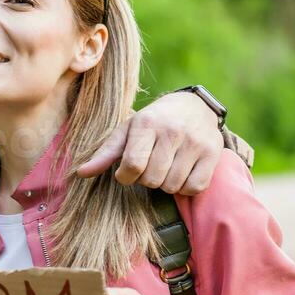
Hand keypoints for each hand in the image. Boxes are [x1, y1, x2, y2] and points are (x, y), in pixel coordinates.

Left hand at [75, 91, 222, 194]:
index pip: (133, 165)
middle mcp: (173, 132)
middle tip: (149, 167)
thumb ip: (105, 153)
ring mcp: (195, 142)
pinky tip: (180, 173)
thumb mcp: (126, 131)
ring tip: (165, 168)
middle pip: (152, 179)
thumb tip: (81, 173)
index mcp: (146, 124)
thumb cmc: (153, 122)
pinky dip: (184, 187)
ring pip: (172, 186)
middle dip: (145, 180)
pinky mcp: (213, 153)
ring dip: (164, 184)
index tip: (126, 172)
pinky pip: (194, 187)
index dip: (126, 176)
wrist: (194, 107)